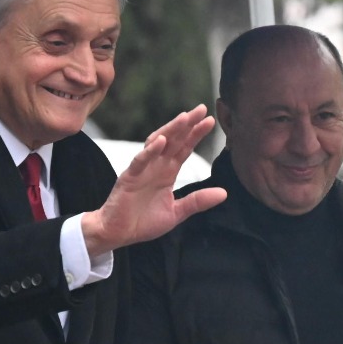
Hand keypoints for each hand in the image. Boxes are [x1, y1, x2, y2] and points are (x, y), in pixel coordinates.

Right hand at [81, 106, 226, 258]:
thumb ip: (197, 201)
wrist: (118, 234)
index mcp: (167, 172)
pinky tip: (160, 142)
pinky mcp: (129, 178)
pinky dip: (149, 151)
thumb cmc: (143, 221)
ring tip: (184, 118)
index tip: (210, 121)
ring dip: (170, 130)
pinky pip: (139, 161)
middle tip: (201, 109)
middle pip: (173, 140)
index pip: (184, 148)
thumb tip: (224, 193)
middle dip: (187, 124)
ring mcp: (142, 170)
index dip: (196, 134)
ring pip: (156, 144)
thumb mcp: (176, 212)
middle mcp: (156, 166)